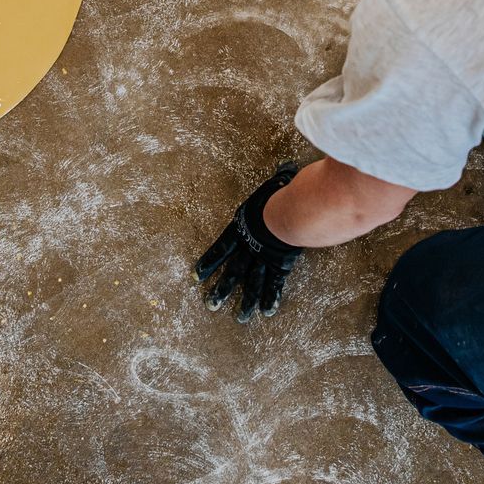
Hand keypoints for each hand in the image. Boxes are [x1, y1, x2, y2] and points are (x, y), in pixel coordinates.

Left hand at [193, 164, 301, 322]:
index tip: (196, 277)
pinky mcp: (280, 265)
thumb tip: (288, 166)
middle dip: (222, 289)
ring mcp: (264, 259)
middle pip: (232, 272)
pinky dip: (270, 298)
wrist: (286, 214)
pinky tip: (266, 311)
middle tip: (210, 305)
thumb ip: (279, 179)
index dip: (208, 262)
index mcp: (240, 229)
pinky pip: (274, 284)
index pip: (219, 249)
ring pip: (251, 283)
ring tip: (240, 318)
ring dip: (245, 301)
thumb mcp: (274, 183)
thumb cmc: (278, 194)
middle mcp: (248, 248)